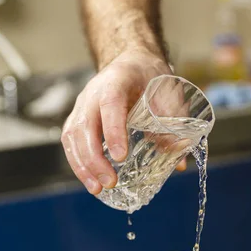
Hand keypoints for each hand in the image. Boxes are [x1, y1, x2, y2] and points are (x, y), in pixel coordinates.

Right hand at [61, 49, 185, 194]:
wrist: (133, 62)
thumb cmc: (151, 77)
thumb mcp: (167, 94)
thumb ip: (172, 126)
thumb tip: (179, 164)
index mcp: (118, 80)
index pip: (110, 104)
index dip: (113, 130)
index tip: (121, 156)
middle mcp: (93, 92)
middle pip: (84, 125)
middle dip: (94, 158)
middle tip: (110, 182)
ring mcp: (82, 105)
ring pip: (72, 136)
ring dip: (82, 165)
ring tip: (97, 188)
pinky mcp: (78, 117)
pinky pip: (70, 141)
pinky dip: (78, 163)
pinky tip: (91, 181)